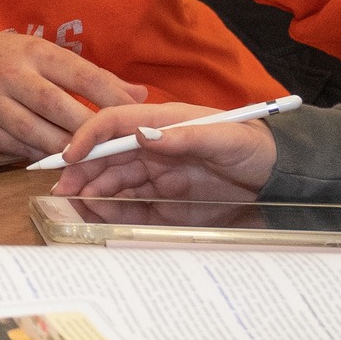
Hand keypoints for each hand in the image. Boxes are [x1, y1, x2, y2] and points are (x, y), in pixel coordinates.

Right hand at [0, 26, 148, 159]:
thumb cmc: (4, 59)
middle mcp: (10, 75)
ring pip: (35, 132)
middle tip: (119, 147)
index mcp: (33, 52)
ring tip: (93, 161)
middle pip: (57, 106)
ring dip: (66, 149)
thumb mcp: (43, 54)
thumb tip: (138, 95)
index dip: (111, 96)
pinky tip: (61, 163)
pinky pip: (16, 148)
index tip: (136, 115)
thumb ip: (89, 75)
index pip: (79, 75)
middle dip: (89, 129)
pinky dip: (40, 156)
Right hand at [50, 102, 275, 200]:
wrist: (278, 178)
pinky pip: (129, 207)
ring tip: (72, 206)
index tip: (70, 154)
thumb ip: (185, 136)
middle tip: (62, 190)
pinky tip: (94, 216)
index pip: (114, 123)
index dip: (88, 136)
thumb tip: (142, 134)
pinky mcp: (163, 203)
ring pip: (111, 182)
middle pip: (105, 156)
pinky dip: (109, 211)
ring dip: (90, 191)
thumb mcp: (225, 138)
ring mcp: (155, 176)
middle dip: (80, 170)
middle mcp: (151, 149)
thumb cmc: (254, 147)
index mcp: (161, 124)